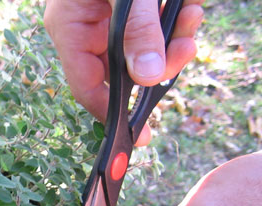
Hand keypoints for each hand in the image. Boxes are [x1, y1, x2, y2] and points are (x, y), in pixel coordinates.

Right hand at [44, 0, 203, 143]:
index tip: (141, 136)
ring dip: (172, 40)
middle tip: (185, 50)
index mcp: (70, 27)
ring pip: (142, 51)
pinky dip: (174, 21)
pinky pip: (151, 28)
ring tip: (191, 16)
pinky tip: (188, 5)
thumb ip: (137, 28)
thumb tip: (149, 76)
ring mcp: (106, 20)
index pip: (86, 86)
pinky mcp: (128, 9)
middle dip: (159, 64)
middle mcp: (86, 29)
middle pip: (122, 71)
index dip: (112, 113)